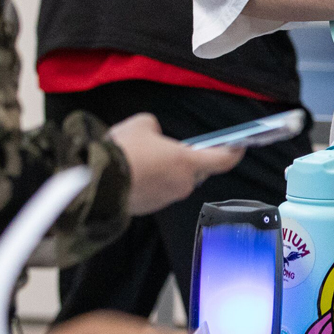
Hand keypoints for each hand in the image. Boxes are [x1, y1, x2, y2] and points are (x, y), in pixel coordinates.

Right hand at [107, 113, 242, 215]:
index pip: (223, 160)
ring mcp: (165, 199)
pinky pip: (156, 192)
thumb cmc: (122, 151)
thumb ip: (156, 129)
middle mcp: (182, 184)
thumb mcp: (141, 124)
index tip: (239, 146)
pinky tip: (132, 172)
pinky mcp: (148, 209)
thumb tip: (155, 136)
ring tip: (141, 158)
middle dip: (184, 159)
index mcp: (187, 162)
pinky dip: (150, 182)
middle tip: (165, 148)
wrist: (94, 181)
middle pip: (194, 170)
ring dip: (164, 172)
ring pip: (173, 181)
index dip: (233, 152)